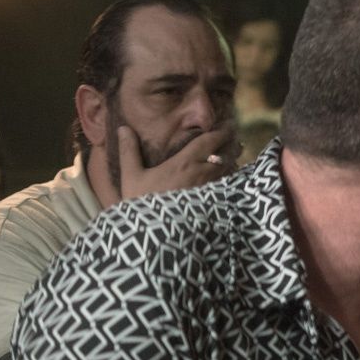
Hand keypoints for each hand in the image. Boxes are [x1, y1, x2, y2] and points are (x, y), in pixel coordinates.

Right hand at [117, 125, 236, 202]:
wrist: (154, 235)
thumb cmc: (141, 203)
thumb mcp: (131, 176)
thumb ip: (129, 151)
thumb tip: (123, 128)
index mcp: (185, 163)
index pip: (209, 141)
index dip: (222, 132)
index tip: (229, 125)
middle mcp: (202, 174)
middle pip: (225, 155)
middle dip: (231, 145)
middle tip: (235, 140)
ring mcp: (210, 190)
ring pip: (228, 171)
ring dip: (233, 161)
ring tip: (235, 156)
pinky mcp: (214, 205)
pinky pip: (227, 188)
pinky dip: (231, 180)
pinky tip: (230, 180)